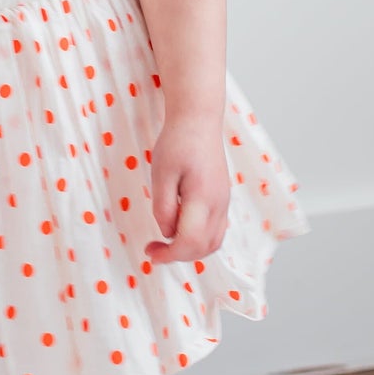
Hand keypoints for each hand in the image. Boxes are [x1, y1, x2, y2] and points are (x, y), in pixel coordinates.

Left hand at [143, 113, 231, 264]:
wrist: (199, 119)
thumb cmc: (178, 141)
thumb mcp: (161, 173)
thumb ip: (163, 206)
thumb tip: (167, 233)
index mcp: (203, 197)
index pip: (190, 241)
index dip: (169, 254)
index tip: (150, 252)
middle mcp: (219, 204)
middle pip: (204, 247)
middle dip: (178, 255)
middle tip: (153, 249)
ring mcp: (223, 202)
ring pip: (213, 242)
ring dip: (190, 250)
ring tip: (166, 243)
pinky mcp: (222, 199)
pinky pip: (215, 230)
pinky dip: (198, 240)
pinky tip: (179, 230)